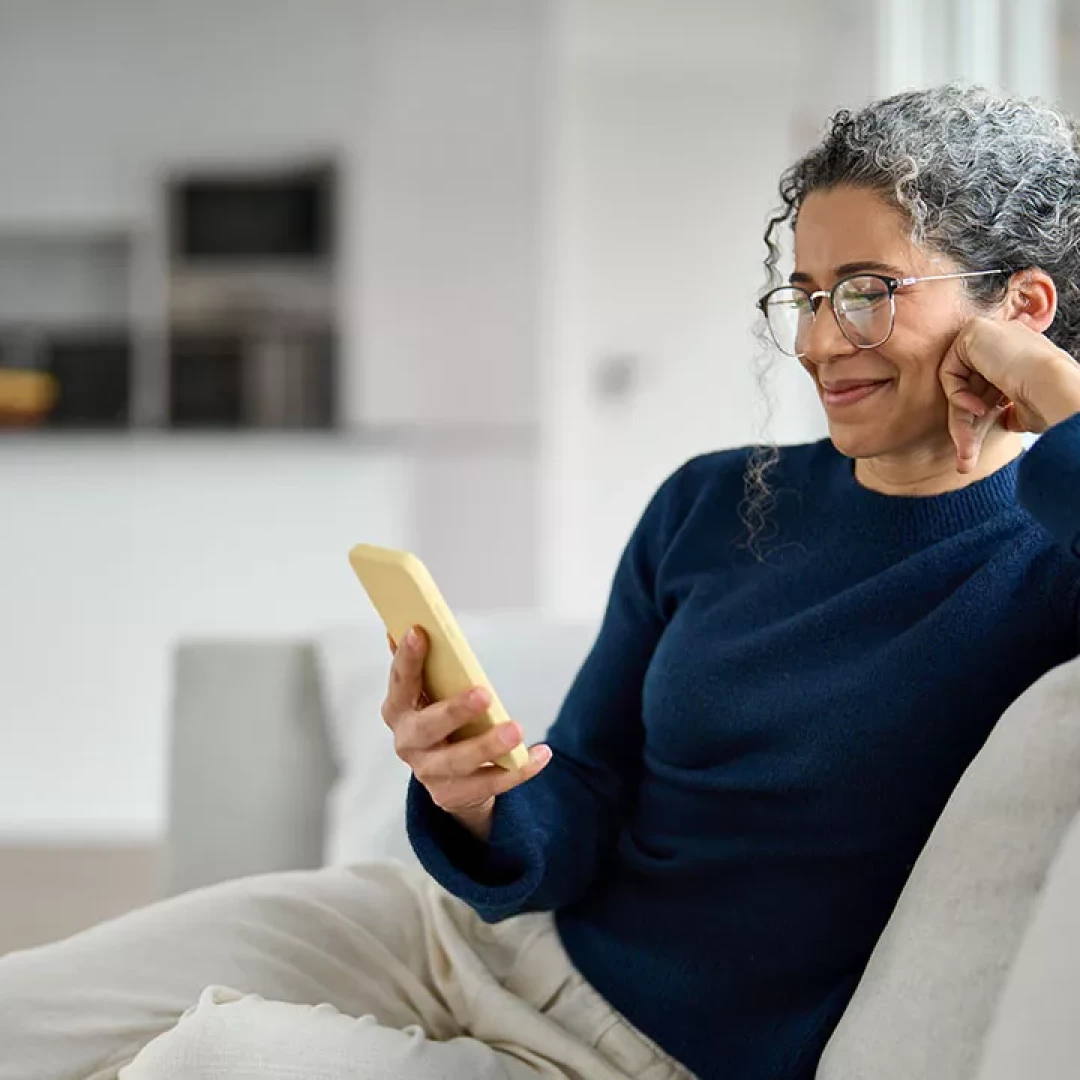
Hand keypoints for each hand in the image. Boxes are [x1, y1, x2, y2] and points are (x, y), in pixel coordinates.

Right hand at [382, 627, 551, 841]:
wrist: (448, 777)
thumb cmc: (440, 720)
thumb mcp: (429, 693)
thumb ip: (421, 665)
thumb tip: (401, 625)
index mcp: (398, 710)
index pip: (400, 681)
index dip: (407, 658)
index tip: (419, 631)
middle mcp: (408, 743)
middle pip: (428, 727)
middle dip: (454, 710)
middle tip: (485, 693)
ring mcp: (429, 773)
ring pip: (459, 762)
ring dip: (489, 745)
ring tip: (517, 729)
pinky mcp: (453, 796)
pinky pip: (491, 783)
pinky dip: (519, 769)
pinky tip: (541, 754)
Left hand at [940, 317, 1079, 472]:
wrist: (1055, 388)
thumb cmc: (1048, 403)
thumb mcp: (1024, 411)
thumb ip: (1009, 411)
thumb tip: (1005, 420)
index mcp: (1018, 356)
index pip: (986, 389)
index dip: (979, 420)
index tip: (974, 451)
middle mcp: (1003, 341)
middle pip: (969, 389)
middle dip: (963, 427)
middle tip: (964, 463)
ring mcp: (989, 333)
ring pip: (957, 384)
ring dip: (959, 420)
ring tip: (967, 450)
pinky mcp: (974, 331)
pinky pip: (950, 371)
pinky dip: (957, 395)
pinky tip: (978, 408)